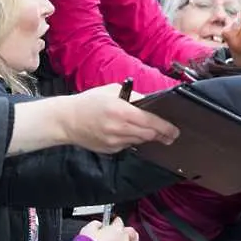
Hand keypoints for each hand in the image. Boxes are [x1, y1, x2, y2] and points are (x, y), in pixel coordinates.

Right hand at [59, 84, 178, 153]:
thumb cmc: (88, 103)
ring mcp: (114, 141)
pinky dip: (132, 140)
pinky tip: (130, 133)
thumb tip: (150, 102)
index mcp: (121, 111)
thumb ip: (133, 96)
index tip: (174, 130)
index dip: (165, 127)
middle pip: (149, 135)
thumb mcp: (112, 91)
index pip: (150, 121)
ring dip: (148, 137)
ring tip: (155, 134)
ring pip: (140, 141)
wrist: (66, 120)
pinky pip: (128, 145)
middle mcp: (119, 128)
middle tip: (171, 135)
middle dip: (162, 135)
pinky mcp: (110, 150)